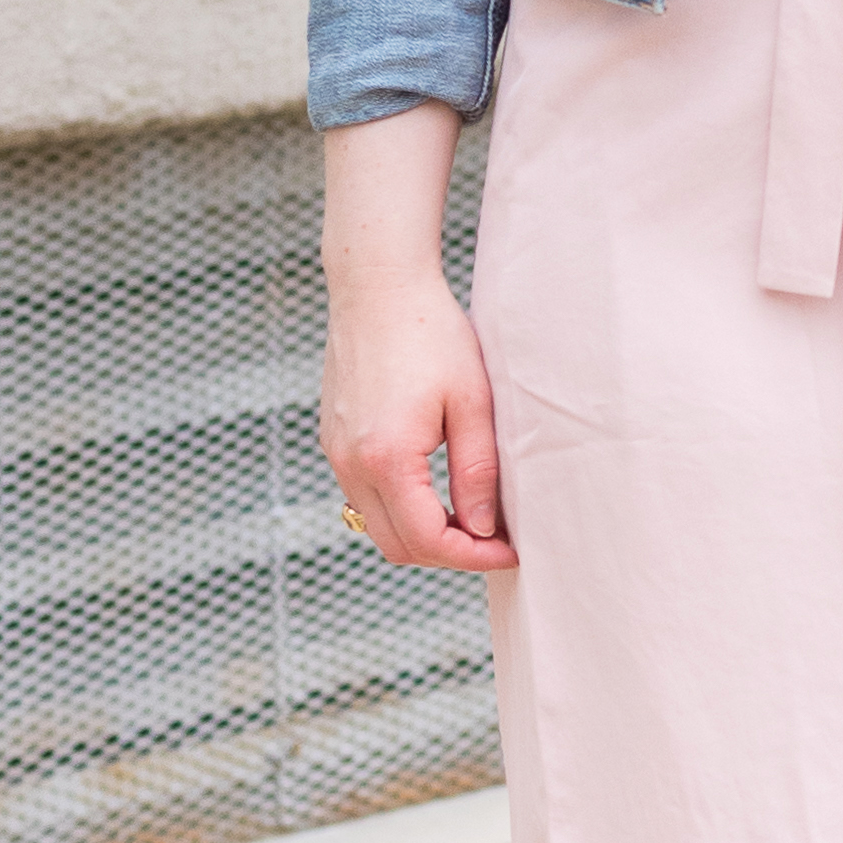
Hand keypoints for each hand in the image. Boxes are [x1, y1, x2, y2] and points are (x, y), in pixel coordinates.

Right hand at [317, 106, 514, 573]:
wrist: (377, 286)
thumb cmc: (431, 334)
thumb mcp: (471, 404)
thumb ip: (476, 473)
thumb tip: (482, 529)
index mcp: (386, 458)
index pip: (427, 540)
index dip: (472, 556)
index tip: (509, 549)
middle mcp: (350, 463)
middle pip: (397, 546)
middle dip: (448, 554)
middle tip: (493, 540)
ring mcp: (335, 453)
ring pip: (376, 526)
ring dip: (422, 533)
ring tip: (470, 517)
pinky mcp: (333, 440)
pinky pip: (364, 497)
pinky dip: (400, 508)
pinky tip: (436, 490)